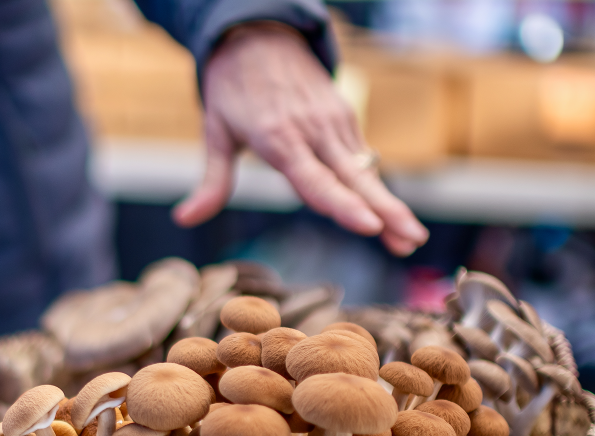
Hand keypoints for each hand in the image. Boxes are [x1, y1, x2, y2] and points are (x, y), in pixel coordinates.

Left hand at [173, 22, 429, 255]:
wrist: (257, 35)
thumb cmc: (231, 89)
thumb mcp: (215, 132)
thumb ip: (210, 183)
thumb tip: (182, 218)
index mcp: (278, 139)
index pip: (316, 181)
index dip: (343, 205)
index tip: (370, 227)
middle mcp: (312, 131)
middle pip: (355, 178)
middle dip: (386, 211)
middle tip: (412, 241)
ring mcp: (333, 121)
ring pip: (366, 170)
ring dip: (390, 204)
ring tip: (411, 239)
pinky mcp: (344, 115)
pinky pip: (361, 156)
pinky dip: (376, 186)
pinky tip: (390, 214)